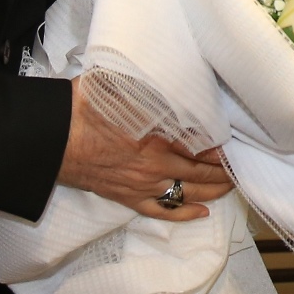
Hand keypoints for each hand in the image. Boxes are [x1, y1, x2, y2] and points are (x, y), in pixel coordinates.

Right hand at [56, 77, 234, 219]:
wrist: (53, 138)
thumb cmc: (85, 108)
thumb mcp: (122, 87)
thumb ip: (153, 89)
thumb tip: (176, 79)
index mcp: (156, 138)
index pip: (199, 147)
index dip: (219, 147)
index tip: (233, 143)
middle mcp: (155, 167)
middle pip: (199, 173)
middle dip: (222, 171)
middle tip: (239, 166)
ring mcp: (142, 186)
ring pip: (187, 194)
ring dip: (212, 191)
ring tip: (229, 186)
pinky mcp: (128, 197)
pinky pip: (162, 211)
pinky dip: (184, 214)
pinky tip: (201, 213)